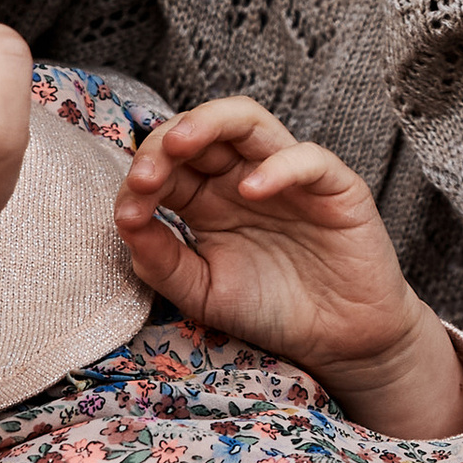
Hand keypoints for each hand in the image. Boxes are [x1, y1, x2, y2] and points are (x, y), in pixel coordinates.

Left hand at [113, 97, 462, 435]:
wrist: (337, 342)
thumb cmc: (269, 309)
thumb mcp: (202, 291)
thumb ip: (161, 260)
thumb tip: (124, 219)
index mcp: (207, 197)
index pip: (168, 163)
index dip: (143, 175)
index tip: (129, 211)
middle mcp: (243, 176)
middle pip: (200, 129)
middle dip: (165, 142)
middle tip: (145, 174)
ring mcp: (288, 176)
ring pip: (248, 121)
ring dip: (209, 123)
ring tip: (182, 144)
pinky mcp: (335, 187)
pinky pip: (307, 158)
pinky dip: (277, 166)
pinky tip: (251, 189)